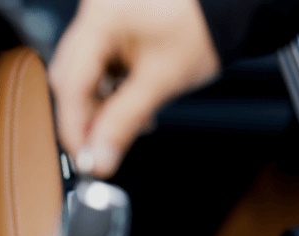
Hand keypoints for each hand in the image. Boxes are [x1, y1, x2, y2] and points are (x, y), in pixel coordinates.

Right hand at [49, 0, 220, 177]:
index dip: (75, 126)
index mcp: (101, 19)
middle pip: (70, 80)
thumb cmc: (202, 29)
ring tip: (129, 123)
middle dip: (86, 118)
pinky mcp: (109, 29)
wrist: (228, 11)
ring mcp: (99, 21)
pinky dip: (110, 91)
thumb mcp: (160, 81)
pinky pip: (97, 67)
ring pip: (82, 77)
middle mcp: (93, 15)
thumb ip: (124, 122)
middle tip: (101, 149)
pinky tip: (129, 104)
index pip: (71, 83)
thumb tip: (100, 158)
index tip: (85, 158)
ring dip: (100, 106)